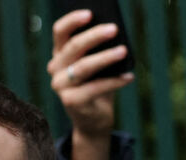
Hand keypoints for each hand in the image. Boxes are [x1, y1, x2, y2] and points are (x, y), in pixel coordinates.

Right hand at [47, 9, 133, 159]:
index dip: (72, 21)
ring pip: (83, 67)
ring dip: (105, 57)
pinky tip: (129, 77)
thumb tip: (115, 34)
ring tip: (123, 51)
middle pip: (73, 47)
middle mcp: (56, 69)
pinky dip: (114, 82)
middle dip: (94, 36)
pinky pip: (94, 88)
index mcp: (60, 54)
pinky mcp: (71, 102)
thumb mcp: (98, 65)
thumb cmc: (97, 85)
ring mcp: (61, 86)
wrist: (93, 118)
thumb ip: (100, 50)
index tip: (90, 13)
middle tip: (114, 28)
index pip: (60, 32)